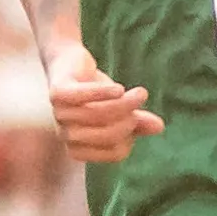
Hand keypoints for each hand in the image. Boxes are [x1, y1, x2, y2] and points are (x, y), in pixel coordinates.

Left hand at [47, 43, 161, 164]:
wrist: (69, 63)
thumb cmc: (96, 93)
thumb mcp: (120, 108)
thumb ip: (137, 121)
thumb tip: (159, 127)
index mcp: (82, 146)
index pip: (113, 152)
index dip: (130, 137)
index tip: (137, 119)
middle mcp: (68, 134)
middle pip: (103, 136)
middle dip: (127, 120)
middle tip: (140, 102)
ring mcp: (60, 114)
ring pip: (94, 115)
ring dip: (122, 104)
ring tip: (140, 93)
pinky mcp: (57, 93)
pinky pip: (79, 97)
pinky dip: (101, 93)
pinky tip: (119, 89)